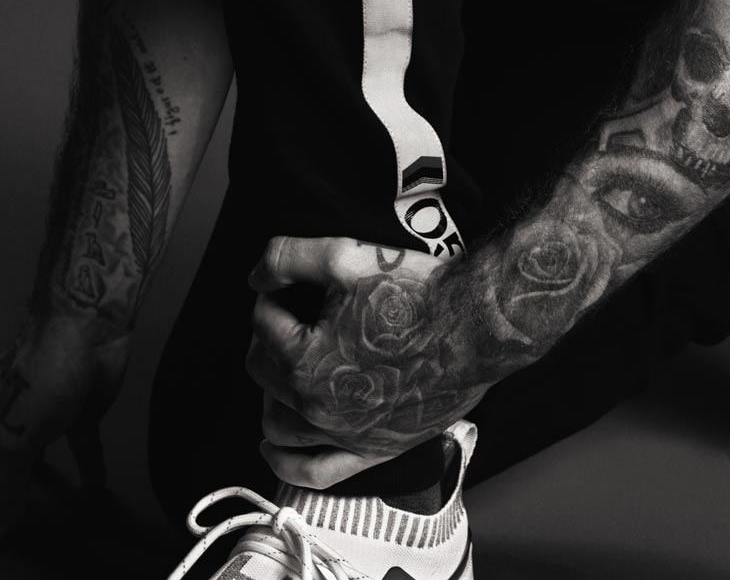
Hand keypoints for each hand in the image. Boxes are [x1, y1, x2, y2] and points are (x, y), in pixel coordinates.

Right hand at [0, 314, 129, 543]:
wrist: (93, 318)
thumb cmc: (45, 365)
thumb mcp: (18, 437)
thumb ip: (4, 488)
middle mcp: (3, 405)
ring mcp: (42, 403)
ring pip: (26, 446)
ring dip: (21, 470)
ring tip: (13, 493)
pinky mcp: (78, 405)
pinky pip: (79, 443)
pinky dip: (85, 465)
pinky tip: (93, 486)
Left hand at [245, 237, 486, 488]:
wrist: (474, 327)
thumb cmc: (414, 293)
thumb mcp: (343, 256)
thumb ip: (286, 258)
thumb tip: (255, 277)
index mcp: (304, 360)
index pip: (263, 322)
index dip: (275, 295)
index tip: (295, 286)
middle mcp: (317, 406)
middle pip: (263, 370)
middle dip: (270, 338)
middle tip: (294, 315)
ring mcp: (344, 435)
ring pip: (278, 423)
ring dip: (271, 392)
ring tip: (285, 366)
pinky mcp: (372, 450)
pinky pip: (316, 472)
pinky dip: (287, 463)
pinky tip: (273, 447)